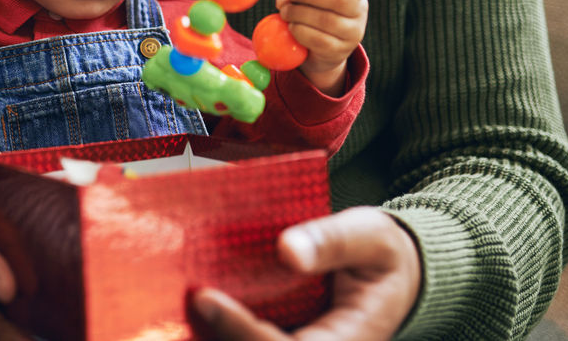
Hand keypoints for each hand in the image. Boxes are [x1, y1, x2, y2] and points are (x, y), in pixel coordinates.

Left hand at [193, 207, 420, 340]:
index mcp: (347, 340)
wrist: (395, 273)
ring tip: (172, 308)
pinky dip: (220, 329)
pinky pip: (250, 338)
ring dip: (214, 336)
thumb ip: (332, 242)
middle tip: (175, 307)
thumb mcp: (369, 236)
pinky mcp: (284, 340)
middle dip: (220, 337)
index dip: (242, 330)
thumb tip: (288, 249)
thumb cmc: (381, 253)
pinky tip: (192, 306)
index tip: (206, 297)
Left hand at [275, 0, 374, 94]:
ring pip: (326, 20)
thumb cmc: (309, 10)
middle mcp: (358, 11)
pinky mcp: (339, 51)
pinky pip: (318, 40)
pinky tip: (292, 27)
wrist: (316, 49)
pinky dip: (300, 31)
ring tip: (286, 12)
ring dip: (299, 14)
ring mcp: (352, 33)